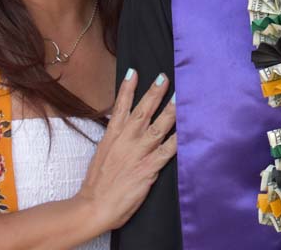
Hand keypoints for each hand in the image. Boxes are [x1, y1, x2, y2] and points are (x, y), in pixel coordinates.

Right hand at [75, 70, 176, 231]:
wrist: (93, 207)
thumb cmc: (98, 184)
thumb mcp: (102, 154)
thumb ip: (115, 139)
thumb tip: (123, 127)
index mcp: (113, 136)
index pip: (120, 107)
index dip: (127, 89)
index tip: (133, 72)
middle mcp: (126, 141)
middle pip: (142, 112)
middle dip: (154, 93)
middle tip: (163, 77)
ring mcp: (138, 154)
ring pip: (158, 127)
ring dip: (171, 111)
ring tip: (180, 96)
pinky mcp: (148, 169)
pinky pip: (167, 151)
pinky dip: (178, 140)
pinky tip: (187, 131)